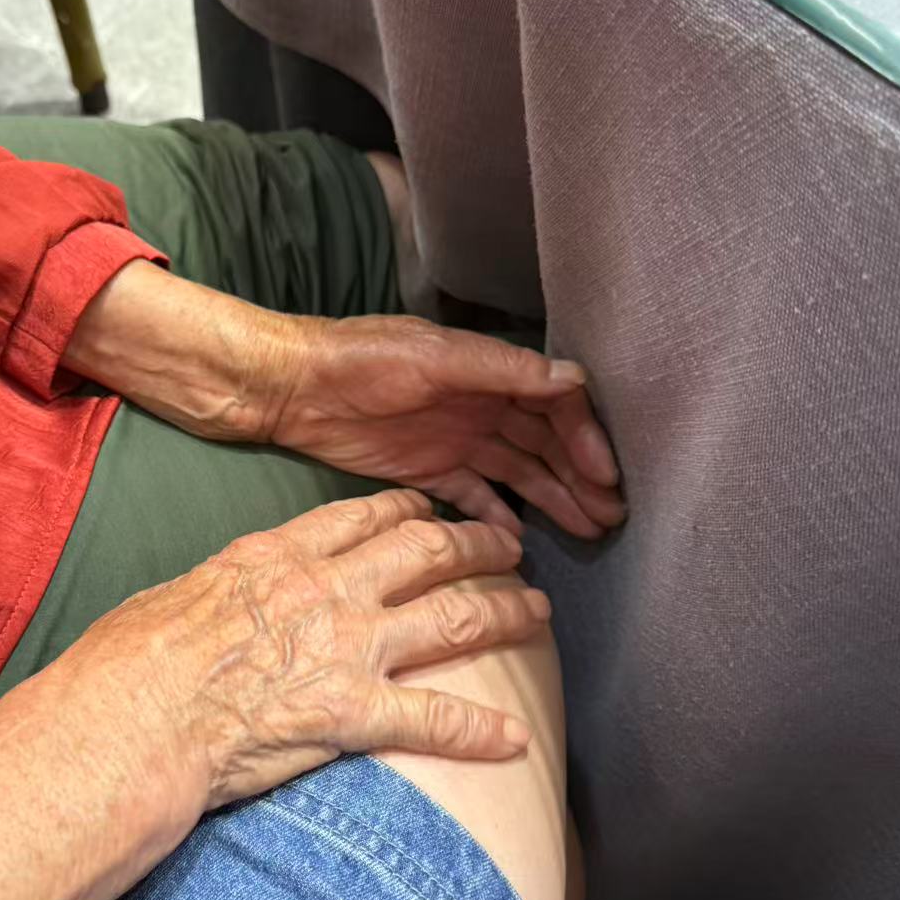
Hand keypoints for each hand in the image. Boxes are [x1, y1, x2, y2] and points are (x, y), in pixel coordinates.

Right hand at [42, 488, 544, 815]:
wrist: (136, 717)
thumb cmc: (132, 662)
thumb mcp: (174, 596)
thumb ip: (221, 590)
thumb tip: (220, 600)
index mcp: (281, 556)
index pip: (364, 517)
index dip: (412, 509)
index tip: (434, 509)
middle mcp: (328, 590)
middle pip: (427, 551)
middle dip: (478, 544)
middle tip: (511, 547)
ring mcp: (348, 648)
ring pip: (454, 618)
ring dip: (506, 613)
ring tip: (540, 613)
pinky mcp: (355, 714)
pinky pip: (435, 720)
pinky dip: (480, 730)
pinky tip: (516, 739)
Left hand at [68, 263, 623, 537]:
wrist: (287, 387)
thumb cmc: (358, 359)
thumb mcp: (434, 357)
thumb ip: (501, 368)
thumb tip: (573, 376)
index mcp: (487, 370)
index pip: (555, 403)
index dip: (585, 436)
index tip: (605, 474)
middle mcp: (479, 404)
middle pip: (545, 443)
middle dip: (580, 476)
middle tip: (612, 516)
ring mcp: (454, 439)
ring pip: (518, 473)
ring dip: (552, 499)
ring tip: (587, 533)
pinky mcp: (425, 471)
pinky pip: (474, 496)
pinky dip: (498, 517)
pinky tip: (521, 542)